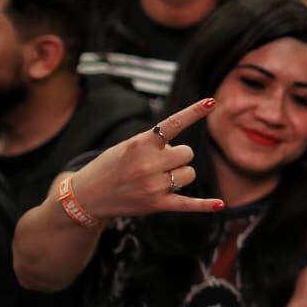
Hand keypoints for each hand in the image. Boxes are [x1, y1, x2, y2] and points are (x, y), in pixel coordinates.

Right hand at [70, 98, 223, 218]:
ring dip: (179, 175)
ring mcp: (154, 185)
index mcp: (142, 143)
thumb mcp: (127, 146)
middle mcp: (149, 163)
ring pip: (189, 174)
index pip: (174, 123)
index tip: (212, 101)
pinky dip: (205, 205)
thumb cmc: (110, 166)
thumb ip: (154, 144)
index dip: (194, 112)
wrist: (87, 196)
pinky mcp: (158, 204)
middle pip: (187, 153)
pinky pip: (188, 203)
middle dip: (177, 157)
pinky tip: (220, 204)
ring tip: (157, 179)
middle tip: (157, 163)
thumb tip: (184, 153)